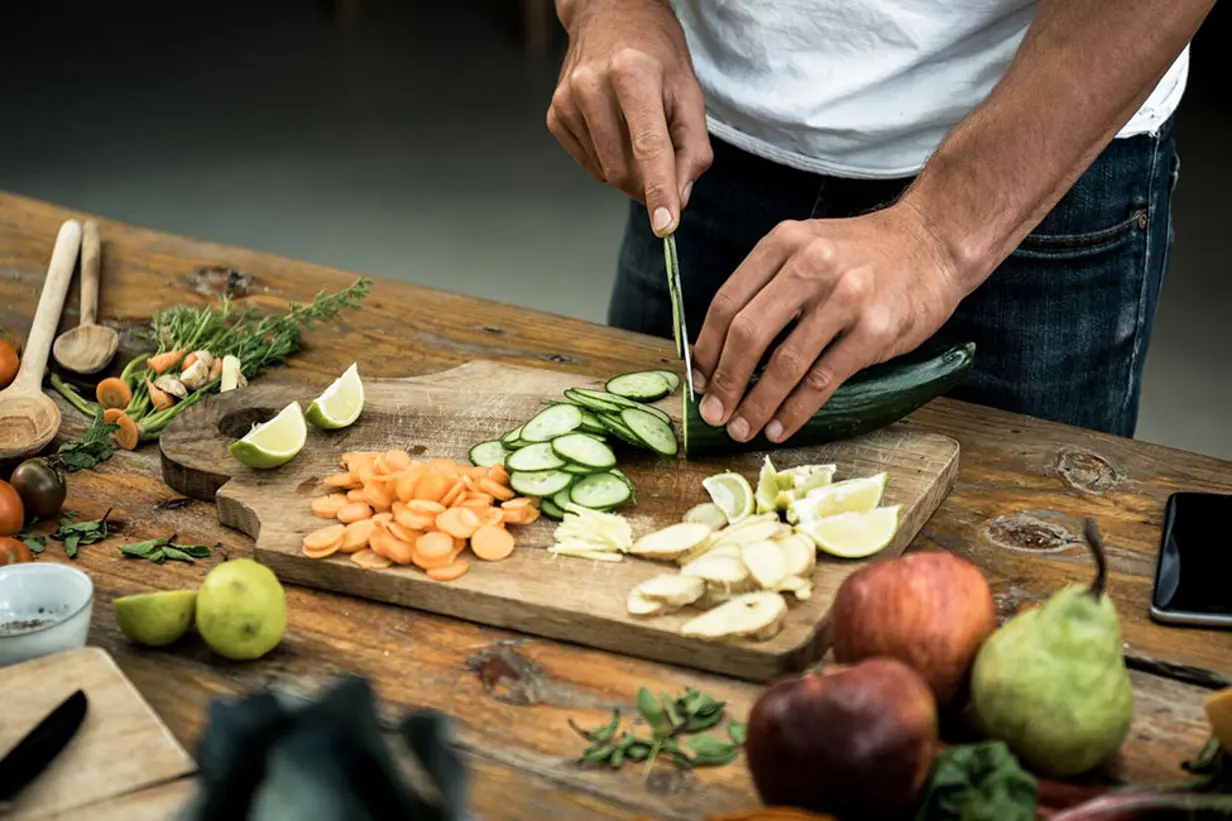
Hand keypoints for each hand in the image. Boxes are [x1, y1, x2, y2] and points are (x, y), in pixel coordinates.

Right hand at [546, 0, 711, 235]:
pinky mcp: (555, 114)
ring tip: (636, 130)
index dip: (658, 191)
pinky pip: (590, 164)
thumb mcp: (689, 93)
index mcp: (633, 75)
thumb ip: (693, 149)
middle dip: (648, 183)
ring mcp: (567, 102)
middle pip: (624, 171)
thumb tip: (680, 197)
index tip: (664, 225)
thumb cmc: (656, 53)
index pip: (649, 147)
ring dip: (630, 170)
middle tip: (663, 164)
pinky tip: (614, 129)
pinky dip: (609, 159)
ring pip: (606, 173)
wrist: (610, 15)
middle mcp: (592, 87)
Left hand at [690, 204, 965, 442]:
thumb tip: (722, 352)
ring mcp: (844, 298)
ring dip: (757, 405)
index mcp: (783, 243)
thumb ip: (768, 287)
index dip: (707, 349)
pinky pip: (822, 380)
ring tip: (742, 429)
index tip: (699, 381)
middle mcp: (810, 265)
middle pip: (748, 334)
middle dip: (725, 383)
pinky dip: (795, 411)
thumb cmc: (863, 254)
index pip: (727, 303)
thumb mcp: (807, 248)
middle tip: (714, 415)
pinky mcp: (874, 330)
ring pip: (784, 363)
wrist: (933, 242)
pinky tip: (780, 427)